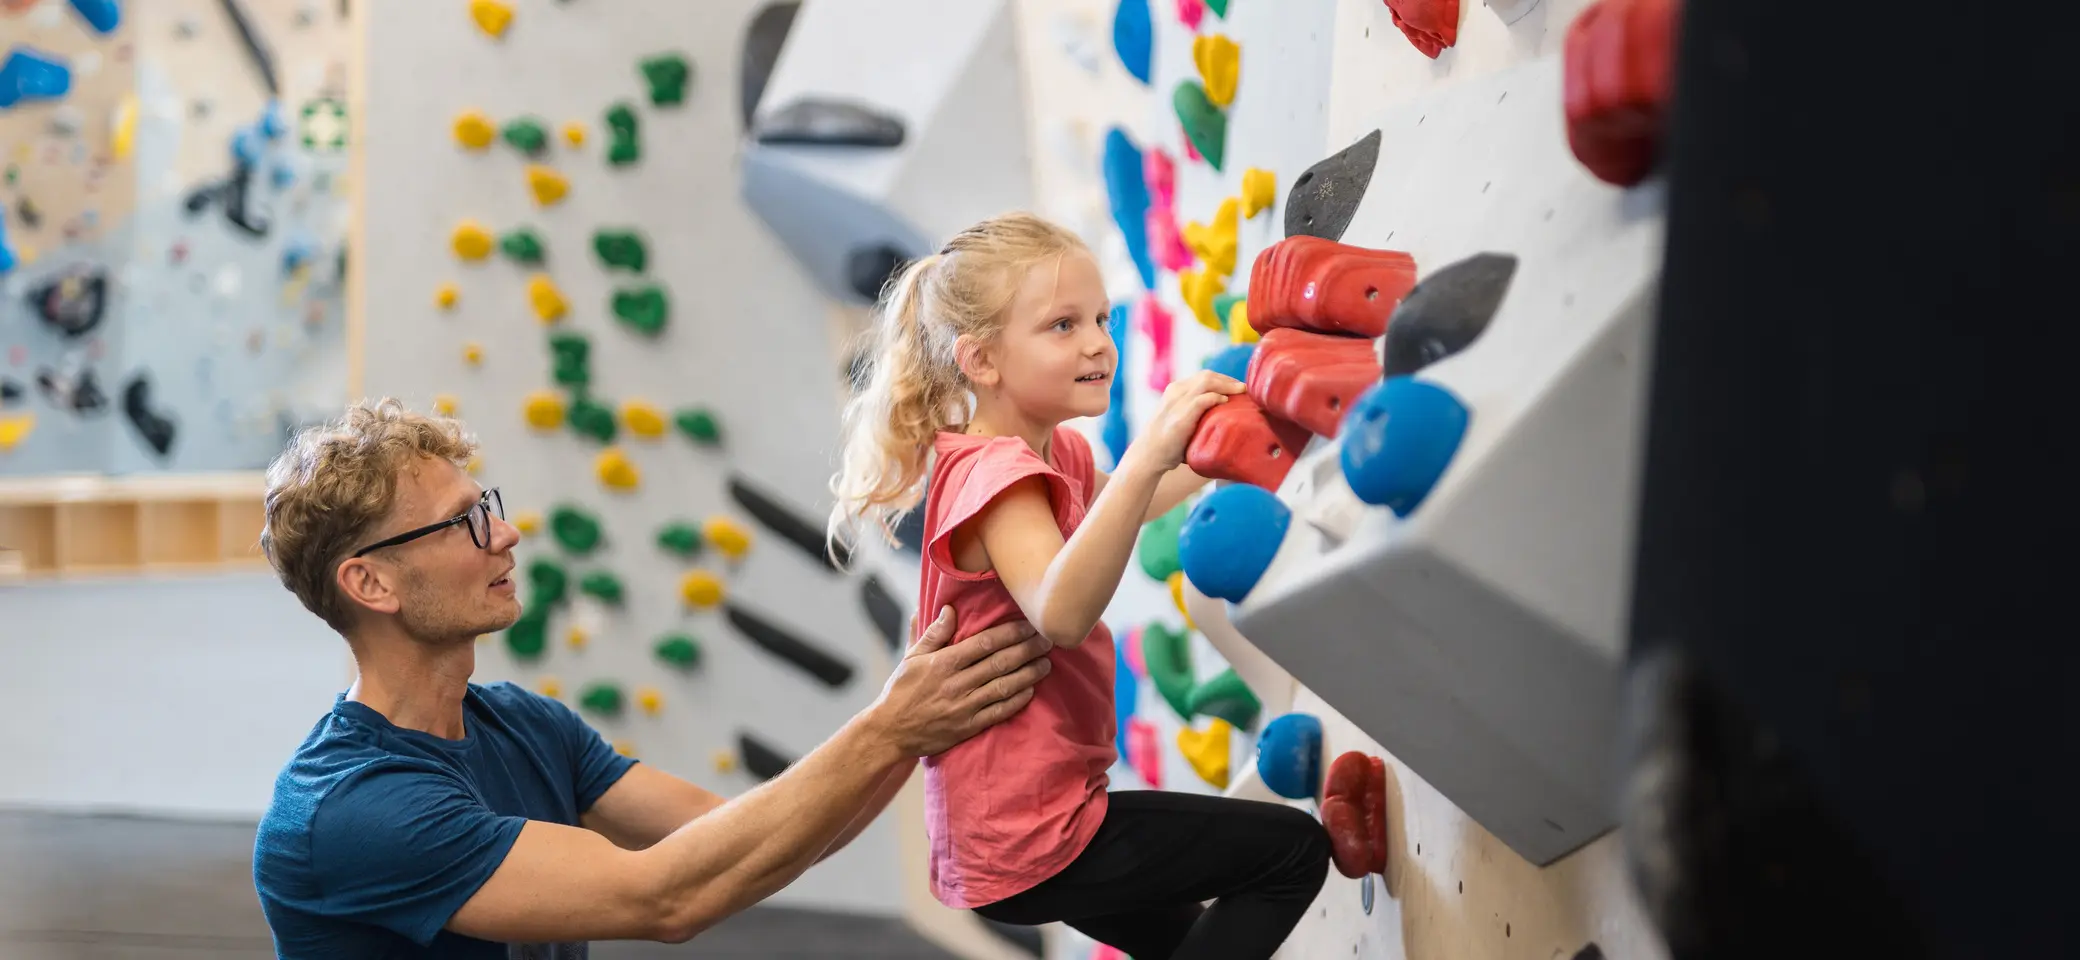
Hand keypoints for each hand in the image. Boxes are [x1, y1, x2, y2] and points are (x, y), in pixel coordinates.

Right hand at [869, 607, 1052, 756]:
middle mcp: (956, 683)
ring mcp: (964, 706)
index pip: (984, 643)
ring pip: (1003, 686)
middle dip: (1027, 649)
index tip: (1029, 624)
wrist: (889, 732)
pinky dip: (1016, 701)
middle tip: (1048, 639)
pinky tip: (1030, 690)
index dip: (1011, 633)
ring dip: (1028, 674)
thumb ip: (933, 633)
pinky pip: (998, 712)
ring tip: (1046, 663)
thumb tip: (949, 609)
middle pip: (1000, 663)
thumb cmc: (900, 691)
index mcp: (943, 663)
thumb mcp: (911, 658)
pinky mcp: (968, 727)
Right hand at [1132, 370, 1246, 471]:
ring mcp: (1177, 403)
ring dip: (1227, 385)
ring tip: (1241, 391)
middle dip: (1228, 380)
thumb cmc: (1166, 443)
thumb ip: (1194, 413)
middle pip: (1207, 375)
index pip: (1203, 376)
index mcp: (1175, 390)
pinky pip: (1203, 399)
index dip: (1223, 379)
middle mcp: (1175, 392)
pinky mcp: (1181, 416)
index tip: (1236, 387)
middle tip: (1244, 388)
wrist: (1147, 456)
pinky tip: (1226, 402)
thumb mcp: (1178, 419)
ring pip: (1207, 382)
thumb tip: (1220, 417)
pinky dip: (1217, 398)